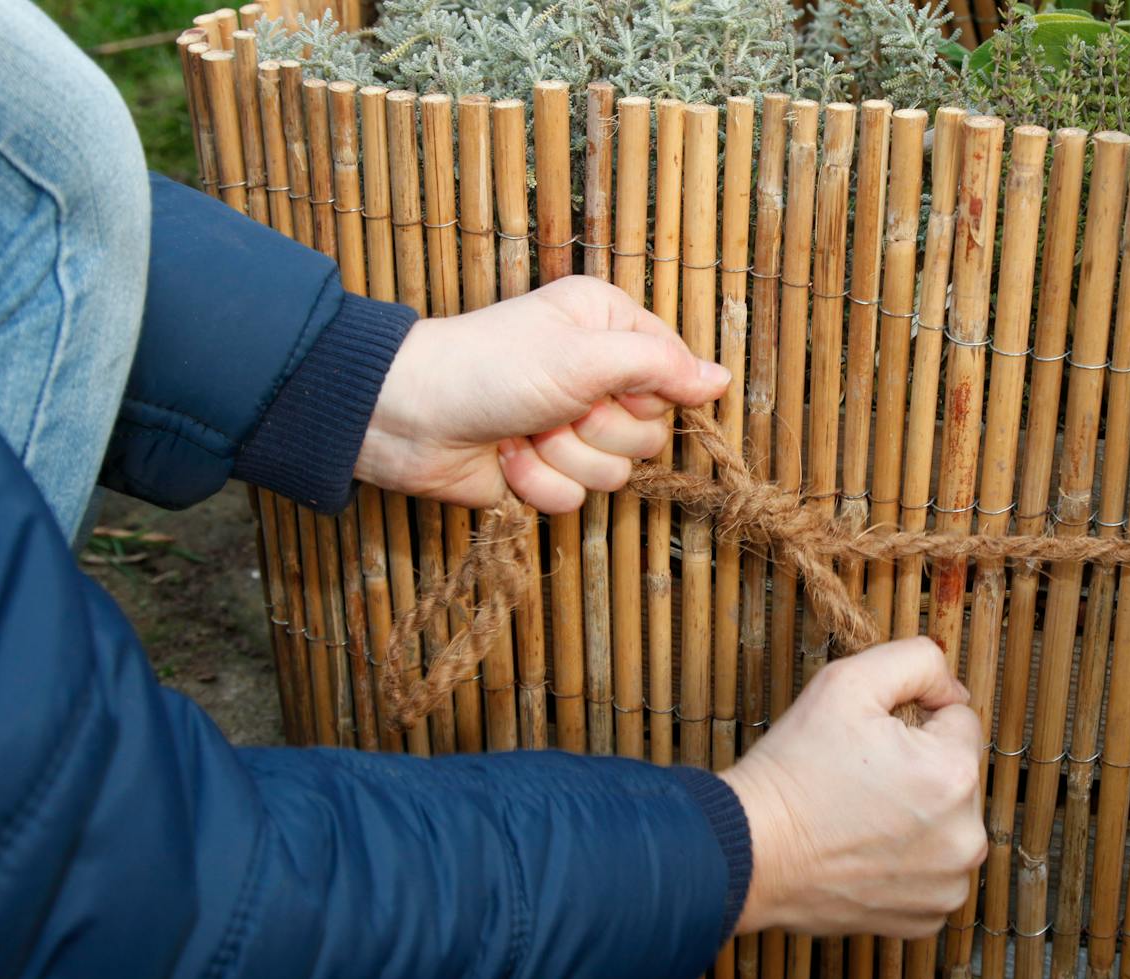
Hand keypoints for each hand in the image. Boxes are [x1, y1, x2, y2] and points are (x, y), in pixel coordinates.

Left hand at [356, 275, 731, 512]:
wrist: (407, 417)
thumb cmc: (488, 367)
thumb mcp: (583, 354)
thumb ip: (660, 367)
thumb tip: (722, 380)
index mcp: (609, 328)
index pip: (675, 373)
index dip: (647, 391)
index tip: (609, 385)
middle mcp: (596, 375)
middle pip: (650, 433)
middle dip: (597, 429)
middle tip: (553, 407)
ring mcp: (571, 427)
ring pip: (614, 473)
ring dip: (562, 457)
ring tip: (522, 431)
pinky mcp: (546, 471)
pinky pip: (576, 498)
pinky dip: (536, 483)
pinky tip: (504, 458)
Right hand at [718, 637, 986, 938]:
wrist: (749, 850)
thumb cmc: (794, 767)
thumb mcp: (848, 682)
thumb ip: (917, 661)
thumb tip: (951, 688)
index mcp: (955, 773)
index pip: (958, 721)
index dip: (911, 720)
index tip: (870, 740)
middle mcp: (966, 836)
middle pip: (955, 775)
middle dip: (917, 769)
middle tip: (858, 779)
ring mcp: (948, 884)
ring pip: (945, 823)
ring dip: (916, 816)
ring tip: (858, 816)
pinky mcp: (925, 917)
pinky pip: (931, 871)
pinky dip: (904, 862)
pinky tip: (862, 853)